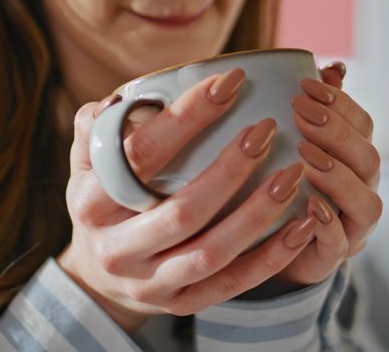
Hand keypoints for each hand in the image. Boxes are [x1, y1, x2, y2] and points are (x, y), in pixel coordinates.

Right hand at [58, 69, 318, 332]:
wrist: (96, 274)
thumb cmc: (101, 201)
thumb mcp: (85, 163)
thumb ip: (95, 127)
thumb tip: (120, 99)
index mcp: (92, 202)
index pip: (141, 155)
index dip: (187, 117)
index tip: (231, 83)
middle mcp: (118, 248)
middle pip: (183, 211)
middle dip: (232, 168)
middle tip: (267, 129)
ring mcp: (149, 283)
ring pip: (213, 252)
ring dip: (259, 213)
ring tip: (293, 175)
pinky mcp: (180, 304)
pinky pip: (233, 284)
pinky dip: (272, 257)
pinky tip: (303, 225)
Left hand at [272, 62, 382, 287]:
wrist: (271, 245)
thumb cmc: (286, 184)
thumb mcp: (296, 143)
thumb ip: (316, 110)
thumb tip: (334, 69)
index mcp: (355, 159)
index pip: (363, 125)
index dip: (339, 103)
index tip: (305, 85)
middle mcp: (362, 190)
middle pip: (368, 158)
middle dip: (336, 132)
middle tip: (299, 112)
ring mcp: (352, 226)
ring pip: (366, 203)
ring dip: (338, 176)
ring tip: (304, 155)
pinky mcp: (331, 257)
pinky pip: (340, 243)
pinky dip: (328, 224)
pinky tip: (308, 205)